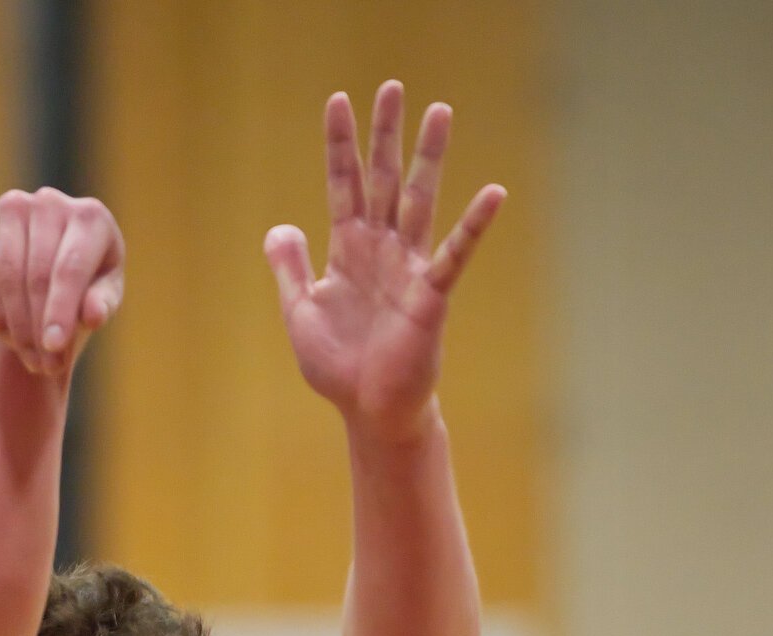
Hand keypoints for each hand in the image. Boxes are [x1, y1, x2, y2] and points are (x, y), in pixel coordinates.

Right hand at [0, 187, 124, 377]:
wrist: (45, 275)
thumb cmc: (84, 289)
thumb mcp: (102, 300)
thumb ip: (101, 305)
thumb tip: (93, 314)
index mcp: (92, 217)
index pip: (70, 268)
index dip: (60, 311)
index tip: (53, 348)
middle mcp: (51, 201)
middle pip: (38, 275)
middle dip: (38, 327)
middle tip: (44, 365)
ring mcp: (12, 205)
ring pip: (7, 275)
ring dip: (15, 324)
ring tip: (29, 355)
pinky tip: (4, 331)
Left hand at [265, 82, 504, 440]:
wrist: (369, 411)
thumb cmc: (339, 368)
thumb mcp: (300, 314)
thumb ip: (289, 269)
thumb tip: (280, 227)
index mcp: (348, 250)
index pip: (343, 185)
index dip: (340, 145)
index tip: (339, 101)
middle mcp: (381, 250)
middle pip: (383, 179)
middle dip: (386, 134)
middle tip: (392, 86)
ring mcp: (408, 269)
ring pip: (418, 201)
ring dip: (429, 157)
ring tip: (440, 111)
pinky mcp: (430, 296)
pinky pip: (455, 254)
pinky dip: (473, 225)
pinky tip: (493, 194)